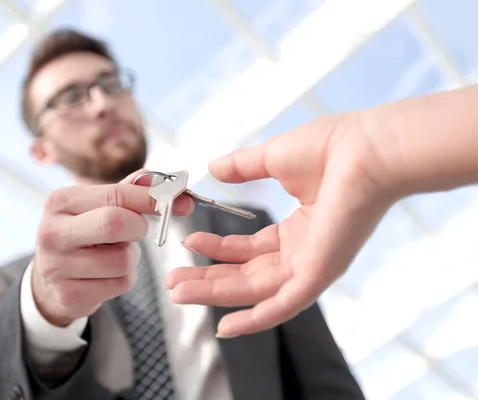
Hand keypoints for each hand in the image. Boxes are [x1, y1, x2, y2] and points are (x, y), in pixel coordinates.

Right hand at [33, 171, 193, 326]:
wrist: (51, 278)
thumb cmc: (84, 234)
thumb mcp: (97, 206)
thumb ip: (131, 191)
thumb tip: (171, 186)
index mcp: (60, 202)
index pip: (116, 195)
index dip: (151, 198)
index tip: (179, 201)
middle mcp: (52, 232)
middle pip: (115, 223)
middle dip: (138, 227)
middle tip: (138, 230)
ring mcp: (56, 267)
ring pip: (122, 260)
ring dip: (130, 257)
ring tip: (112, 254)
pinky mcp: (69, 295)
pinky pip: (120, 284)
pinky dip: (124, 278)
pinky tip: (106, 274)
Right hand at [166, 114, 400, 336]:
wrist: (366, 149)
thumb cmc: (330, 147)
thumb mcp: (272, 158)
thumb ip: (242, 167)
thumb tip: (212, 167)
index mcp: (298, 228)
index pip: (251, 250)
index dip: (218, 250)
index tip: (189, 243)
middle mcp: (304, 252)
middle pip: (247, 275)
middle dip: (209, 279)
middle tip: (174, 284)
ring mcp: (311, 266)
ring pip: (256, 291)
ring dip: (216, 294)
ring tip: (178, 294)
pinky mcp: (318, 275)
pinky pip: (283, 306)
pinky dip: (254, 320)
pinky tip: (224, 329)